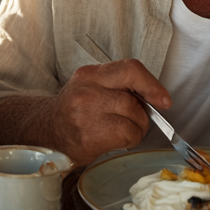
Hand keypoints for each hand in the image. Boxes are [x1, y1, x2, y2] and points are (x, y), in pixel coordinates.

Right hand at [52, 60, 170, 164]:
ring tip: (123, 130)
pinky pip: (128, 134)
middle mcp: (86, 91)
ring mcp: (87, 114)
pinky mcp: (90, 135)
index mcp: (89, 75)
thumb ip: (118, 85)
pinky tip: (117, 140)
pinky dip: (130, 140)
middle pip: (133, 99)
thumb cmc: (74, 112)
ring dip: (137, 128)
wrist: (47, 133)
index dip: (151, 84)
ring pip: (134, 117)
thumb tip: (155, 96)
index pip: (130, 69)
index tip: (162, 99)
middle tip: (134, 119)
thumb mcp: (91, 88)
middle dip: (142, 113)